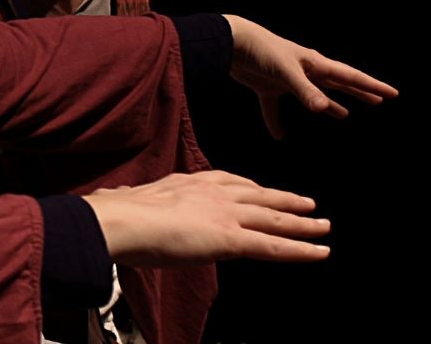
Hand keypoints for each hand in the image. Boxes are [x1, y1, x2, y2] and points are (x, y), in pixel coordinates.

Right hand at [83, 170, 329, 267]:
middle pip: (258, 195)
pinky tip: (320, 252)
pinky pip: (275, 246)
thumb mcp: (122, 200)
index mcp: (186, 182)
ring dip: (303, 223)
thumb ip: (123, 200)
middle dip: (284, 199)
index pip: (226, 180)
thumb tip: (106, 200)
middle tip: (307, 202)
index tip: (259, 188)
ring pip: (274, 219)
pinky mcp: (232, 239)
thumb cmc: (114, 214)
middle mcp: (211, 192)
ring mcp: (225, 214)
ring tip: (324, 225)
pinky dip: (301, 250)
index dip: (248, 186)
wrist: (122, 220)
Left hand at [224, 16, 399, 138]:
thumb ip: (306, 91)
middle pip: (338, 83)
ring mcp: (287, 79)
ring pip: (314, 95)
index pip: (350, 76)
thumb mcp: (287, 72)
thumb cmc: (262, 51)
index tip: (392, 94)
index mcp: (315, 64)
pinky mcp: (267, 86)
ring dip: (329, 104)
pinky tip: (280, 136)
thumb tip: (325, 110)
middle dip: (358, 92)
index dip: (372, 86)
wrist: (230, 42)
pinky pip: (275, 108)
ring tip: (343, 115)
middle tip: (379, 101)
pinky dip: (277, 122)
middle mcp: (305, 70)